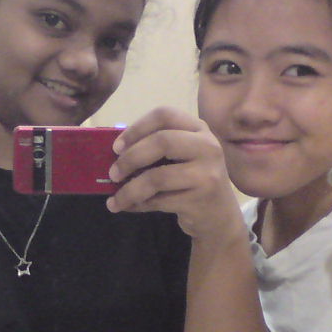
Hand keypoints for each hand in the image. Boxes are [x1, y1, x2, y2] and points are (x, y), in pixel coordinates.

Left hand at [106, 107, 243, 243]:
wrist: (219, 217)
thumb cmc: (191, 182)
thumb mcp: (181, 157)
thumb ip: (156, 148)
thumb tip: (115, 153)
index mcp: (199, 129)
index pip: (165, 115)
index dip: (136, 128)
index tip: (117, 147)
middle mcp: (208, 146)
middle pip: (162, 141)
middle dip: (130, 158)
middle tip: (113, 174)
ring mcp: (207, 173)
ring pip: (157, 177)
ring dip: (129, 190)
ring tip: (115, 200)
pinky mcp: (201, 200)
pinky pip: (160, 201)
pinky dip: (138, 204)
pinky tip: (128, 207)